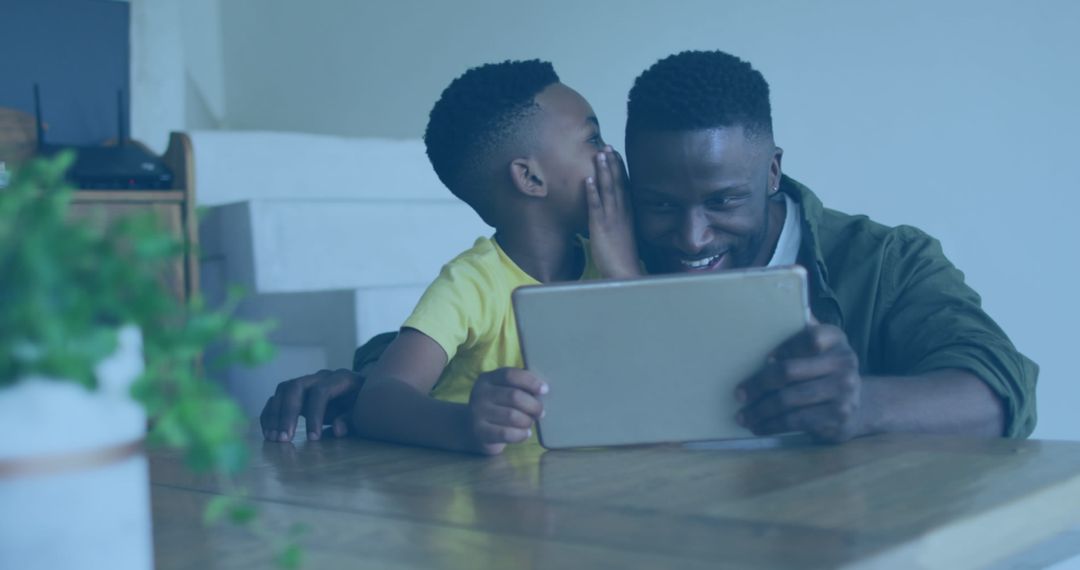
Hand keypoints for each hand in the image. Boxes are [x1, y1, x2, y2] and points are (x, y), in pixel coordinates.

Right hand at [260, 368, 365, 441]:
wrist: (361, 392)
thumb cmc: (363, 403)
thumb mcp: (364, 412)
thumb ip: (352, 419)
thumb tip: (338, 429)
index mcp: (341, 379)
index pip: (321, 391)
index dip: (315, 415)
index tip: (313, 439)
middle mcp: (321, 376)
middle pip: (296, 387)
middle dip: (287, 414)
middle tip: (284, 439)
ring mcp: (307, 381)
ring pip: (283, 390)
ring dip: (275, 415)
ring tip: (273, 438)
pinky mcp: (296, 392)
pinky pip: (277, 398)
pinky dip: (270, 414)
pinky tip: (269, 432)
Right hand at [467, 368, 547, 454]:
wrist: (471, 429)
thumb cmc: (496, 407)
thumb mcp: (502, 391)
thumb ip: (519, 387)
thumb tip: (544, 390)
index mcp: (487, 379)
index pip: (510, 375)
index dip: (530, 381)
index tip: (545, 389)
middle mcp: (480, 393)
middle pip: (514, 396)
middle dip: (533, 405)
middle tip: (540, 412)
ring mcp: (477, 413)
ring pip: (512, 416)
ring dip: (527, 420)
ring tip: (530, 422)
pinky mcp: (480, 432)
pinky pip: (506, 433)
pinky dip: (521, 434)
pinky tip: (525, 433)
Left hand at [586, 146, 640, 278]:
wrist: (625, 273)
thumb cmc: (623, 258)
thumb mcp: (624, 235)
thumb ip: (620, 223)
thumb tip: (615, 217)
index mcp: (628, 213)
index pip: (625, 185)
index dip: (620, 169)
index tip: (616, 154)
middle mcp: (622, 212)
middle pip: (617, 183)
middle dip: (612, 163)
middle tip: (607, 146)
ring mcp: (611, 218)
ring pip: (607, 189)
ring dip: (603, 171)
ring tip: (599, 154)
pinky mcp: (600, 227)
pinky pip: (596, 206)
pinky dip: (592, 192)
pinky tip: (588, 179)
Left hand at [735, 323, 863, 442]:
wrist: (859, 406)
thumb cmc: (825, 372)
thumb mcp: (820, 349)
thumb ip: (801, 333)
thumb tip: (770, 312)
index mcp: (835, 339)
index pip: (809, 338)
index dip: (784, 348)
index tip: (764, 359)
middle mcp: (844, 362)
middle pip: (790, 371)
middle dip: (758, 384)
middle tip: (739, 394)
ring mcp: (844, 391)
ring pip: (789, 400)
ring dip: (761, 410)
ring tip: (743, 416)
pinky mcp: (838, 417)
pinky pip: (797, 421)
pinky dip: (774, 425)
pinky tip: (760, 427)